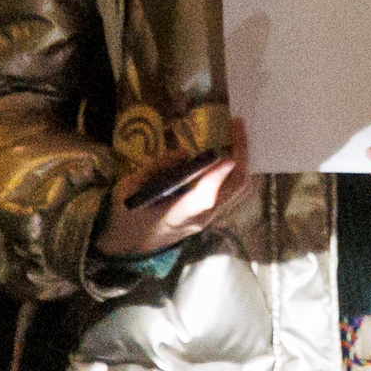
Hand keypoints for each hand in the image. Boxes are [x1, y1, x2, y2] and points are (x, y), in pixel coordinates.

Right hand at [95, 125, 251, 258]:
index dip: (216, 178)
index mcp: (175, 216)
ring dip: (243, 160)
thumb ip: (154, 170)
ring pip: (239, 189)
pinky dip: (236, 168)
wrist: (132, 244)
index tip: (228, 157)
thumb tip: (183, 152)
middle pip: (234, 189)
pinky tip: (230, 149)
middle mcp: (200, 218)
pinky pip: (234, 190)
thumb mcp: (128, 191)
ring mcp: (210, 218)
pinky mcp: (212, 214)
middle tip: (236, 125)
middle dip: (241, 155)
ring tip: (235, 133)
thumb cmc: (127, 216)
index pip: (202, 200)